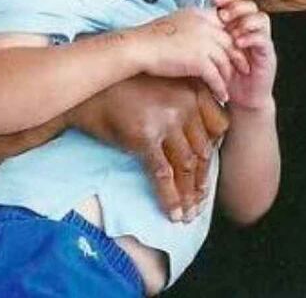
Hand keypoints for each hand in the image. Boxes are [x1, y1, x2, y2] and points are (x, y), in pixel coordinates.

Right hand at [69, 75, 228, 221]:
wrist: (86, 92)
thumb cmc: (122, 92)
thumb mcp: (162, 91)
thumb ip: (184, 109)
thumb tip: (199, 148)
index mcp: (193, 90)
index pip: (219, 127)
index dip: (215, 154)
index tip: (207, 173)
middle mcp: (185, 103)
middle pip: (204, 150)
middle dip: (202, 182)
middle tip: (199, 203)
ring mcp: (166, 120)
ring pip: (187, 166)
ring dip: (188, 195)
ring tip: (187, 215)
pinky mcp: (145, 136)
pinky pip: (163, 174)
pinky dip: (170, 197)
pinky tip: (172, 214)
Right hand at [134, 7, 243, 103]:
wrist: (138, 47)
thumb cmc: (149, 37)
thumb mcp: (175, 22)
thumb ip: (191, 26)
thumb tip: (196, 36)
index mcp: (200, 15)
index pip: (225, 25)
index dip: (232, 40)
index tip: (234, 50)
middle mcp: (206, 26)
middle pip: (231, 43)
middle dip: (238, 58)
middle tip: (242, 70)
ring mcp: (204, 42)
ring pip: (226, 61)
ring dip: (229, 76)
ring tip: (230, 86)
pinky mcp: (199, 60)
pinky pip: (216, 76)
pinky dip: (220, 88)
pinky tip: (222, 96)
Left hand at [216, 0, 275, 110]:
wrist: (242, 99)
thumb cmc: (225, 75)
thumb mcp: (213, 52)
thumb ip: (208, 36)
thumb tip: (191, 18)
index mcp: (240, 26)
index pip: (237, 3)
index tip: (213, 0)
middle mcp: (253, 30)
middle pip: (251, 6)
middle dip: (237, 7)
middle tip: (223, 15)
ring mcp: (262, 41)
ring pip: (262, 19)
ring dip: (245, 21)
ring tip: (231, 30)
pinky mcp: (268, 54)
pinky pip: (264, 39)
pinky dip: (251, 38)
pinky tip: (238, 43)